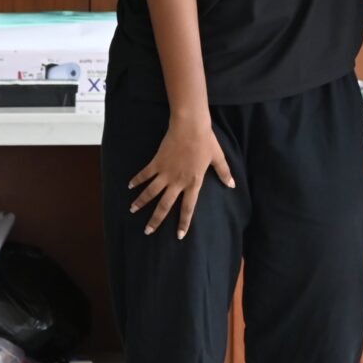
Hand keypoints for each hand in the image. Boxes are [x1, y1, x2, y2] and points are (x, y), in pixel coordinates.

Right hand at [129, 116, 234, 239]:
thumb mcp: (217, 157)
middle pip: (165, 205)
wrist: (190, 126)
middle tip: (148, 231)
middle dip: (156, 220)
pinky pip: (145, 174)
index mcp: (194, 183)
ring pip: (151, 192)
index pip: (188, 208)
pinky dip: (137, 180)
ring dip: (141, 202)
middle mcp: (178, 182)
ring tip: (132, 210)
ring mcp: (166, 173)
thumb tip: (232, 185)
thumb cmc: (206, 141)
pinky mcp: (157, 162)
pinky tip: (130, 186)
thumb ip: (223, 173)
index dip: (184, 222)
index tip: (179, 235)